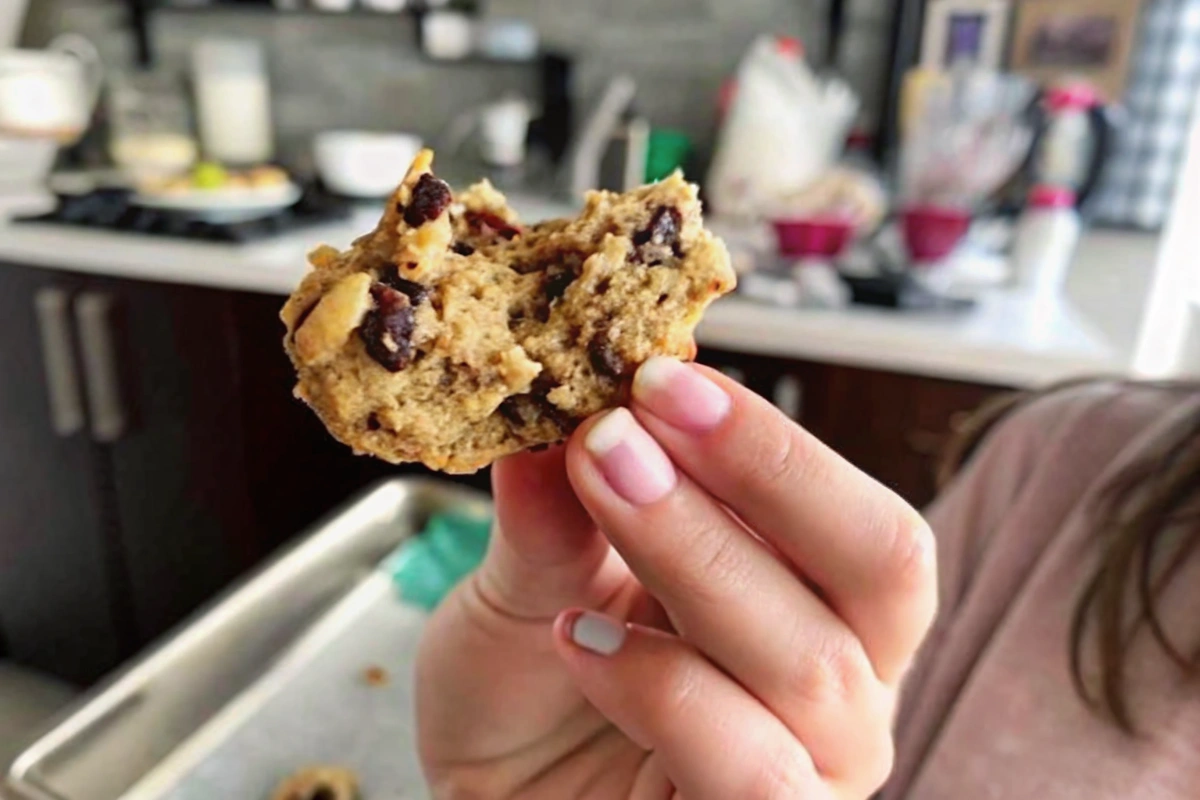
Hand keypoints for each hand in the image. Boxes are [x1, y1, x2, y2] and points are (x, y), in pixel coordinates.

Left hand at [416, 358, 936, 798]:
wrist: (487, 785)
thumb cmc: (528, 681)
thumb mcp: (533, 575)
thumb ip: (557, 504)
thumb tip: (566, 405)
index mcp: (822, 599)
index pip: (858, 512)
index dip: (771, 442)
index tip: (664, 378)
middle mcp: (844, 683)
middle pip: (881, 569)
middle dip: (759, 475)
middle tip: (632, 422)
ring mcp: (811, 767)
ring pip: (812, 663)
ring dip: (696, 557)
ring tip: (598, 488)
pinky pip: (750, 768)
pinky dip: (661, 688)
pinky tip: (577, 636)